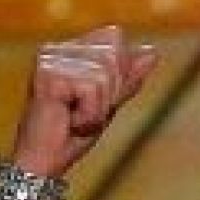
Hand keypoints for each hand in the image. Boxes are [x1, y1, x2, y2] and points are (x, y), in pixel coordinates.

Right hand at [10, 25, 157, 178]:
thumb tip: (153, 51)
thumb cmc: (73, 132)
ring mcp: (49, 59)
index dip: (119, 75)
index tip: (95, 97)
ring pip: (103, 74)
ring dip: (98, 107)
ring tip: (75, 117)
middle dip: (109, 93)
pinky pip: (92, 89)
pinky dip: (89, 114)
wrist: (46, 159)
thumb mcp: (110, 102)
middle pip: (113, 56)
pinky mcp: (47, 74)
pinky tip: (69, 121)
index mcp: (71, 49)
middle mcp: (56, 48)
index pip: (116, 40)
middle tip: (83, 111)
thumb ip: (129, 76)